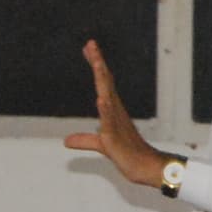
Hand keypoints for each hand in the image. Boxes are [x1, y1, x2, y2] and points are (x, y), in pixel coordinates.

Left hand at [62, 41, 173, 187]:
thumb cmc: (126, 154)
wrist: (144, 168)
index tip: (89, 48)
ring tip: (97, 63)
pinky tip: (101, 98)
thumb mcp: (100, 145)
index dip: (96, 65)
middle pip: (105, 82)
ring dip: (102, 79)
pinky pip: (110, 120)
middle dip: (98, 63)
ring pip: (108, 95)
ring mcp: (116, 121)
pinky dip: (106, 109)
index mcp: (112, 109)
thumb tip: (67, 140)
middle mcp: (115, 111)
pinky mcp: (115, 136)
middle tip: (91, 44)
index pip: (103, 82)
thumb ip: (84, 140)